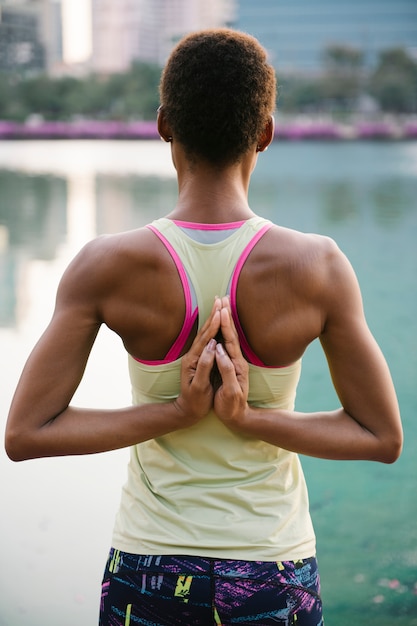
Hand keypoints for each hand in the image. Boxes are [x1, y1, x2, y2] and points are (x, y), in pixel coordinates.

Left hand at [173, 298, 220, 425]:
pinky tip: (215, 322)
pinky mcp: (199, 359)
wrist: (186, 411)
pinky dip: (212, 328)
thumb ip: (204, 366)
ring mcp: (195, 357)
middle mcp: (193, 355)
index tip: (222, 309)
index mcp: (194, 360)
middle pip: (205, 331)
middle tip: (221, 298)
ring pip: (205, 333)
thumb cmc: (195, 402)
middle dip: (214, 314)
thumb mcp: (199, 386)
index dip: (215, 324)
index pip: (207, 338)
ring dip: (213, 318)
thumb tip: (212, 347)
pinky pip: (207, 339)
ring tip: (219, 305)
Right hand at [213, 299, 248, 426]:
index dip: (224, 325)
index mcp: (235, 365)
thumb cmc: (231, 407)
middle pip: (231, 333)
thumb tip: (218, 350)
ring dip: (225, 320)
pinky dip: (223, 330)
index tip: (220, 309)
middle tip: (222, 298)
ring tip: (222, 305)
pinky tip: (220, 324)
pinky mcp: (229, 364)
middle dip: (225, 316)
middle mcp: (236, 360)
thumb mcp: (229, 392)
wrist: (238, 418)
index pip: (229, 340)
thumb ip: (225, 370)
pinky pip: (225, 343)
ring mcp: (233, 362)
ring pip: (229, 336)